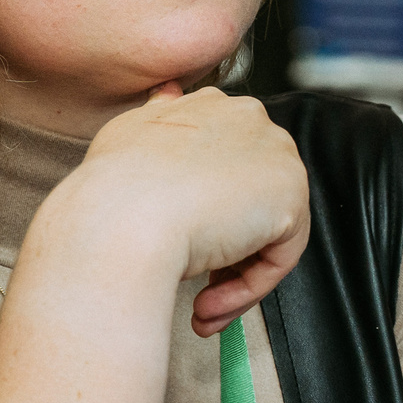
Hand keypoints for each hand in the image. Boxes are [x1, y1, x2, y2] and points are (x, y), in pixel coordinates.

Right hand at [47, 85, 311, 333]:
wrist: (122, 216)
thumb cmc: (113, 185)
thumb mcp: (126, 133)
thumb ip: (156, 118)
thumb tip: (167, 95)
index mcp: (211, 104)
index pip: (222, 163)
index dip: (200, 210)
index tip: (178, 240)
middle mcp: (248, 120)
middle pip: (248, 198)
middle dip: (221, 247)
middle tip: (193, 285)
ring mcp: (275, 156)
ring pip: (263, 231)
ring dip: (229, 277)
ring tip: (198, 306)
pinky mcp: (289, 200)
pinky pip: (276, 258)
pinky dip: (244, 290)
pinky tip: (207, 304)